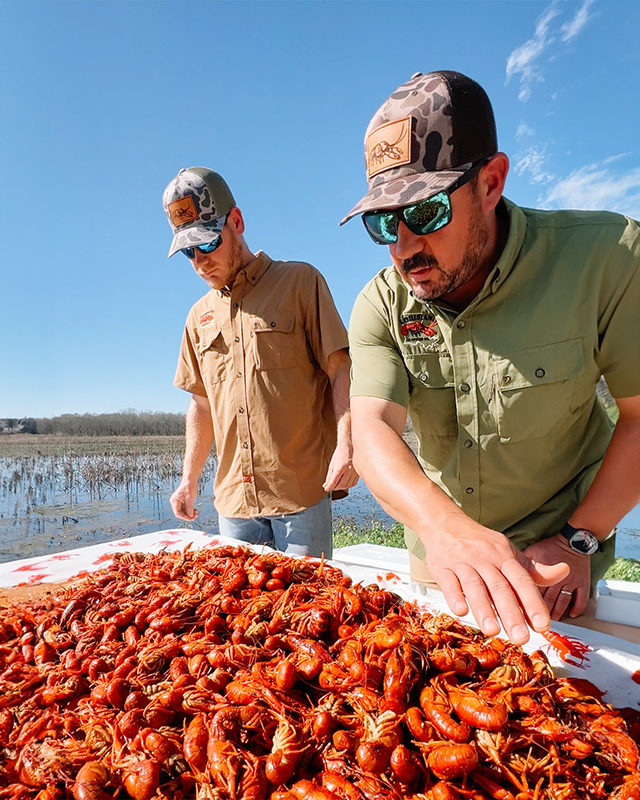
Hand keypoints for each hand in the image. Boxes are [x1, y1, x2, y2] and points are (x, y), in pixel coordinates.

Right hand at [170, 481, 198, 520]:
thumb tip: (190, 516)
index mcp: (174, 501)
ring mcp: (179, 502)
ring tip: (196, 513)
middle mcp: (176, 503)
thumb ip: (189, 507)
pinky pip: (186, 509)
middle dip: (188, 516)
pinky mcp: (183, 502)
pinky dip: (191, 511)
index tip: (191, 518)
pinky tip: (195, 511)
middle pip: (180, 513)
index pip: (177, 513)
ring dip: (190, 514)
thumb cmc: (189, 487)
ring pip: (184, 512)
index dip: (184, 517)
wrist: (190, 480)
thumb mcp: (190, 498)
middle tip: (195, 517)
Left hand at [322, 444, 358, 491]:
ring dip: (341, 487)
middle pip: (340, 486)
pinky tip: (344, 483)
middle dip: (334, 488)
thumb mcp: (332, 464)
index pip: (333, 482)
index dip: (329, 487)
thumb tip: (326, 486)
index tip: (326, 488)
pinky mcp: (358, 473)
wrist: (350, 445)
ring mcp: (354, 472)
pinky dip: (348, 485)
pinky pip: (353, 483)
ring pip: (347, 486)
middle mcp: (348, 470)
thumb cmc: (341, 453)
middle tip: (331, 486)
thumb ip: (329, 476)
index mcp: (340, 467)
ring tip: (337, 484)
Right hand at [422, 522, 570, 644]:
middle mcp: (485, 559)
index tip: (543, 626)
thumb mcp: (510, 553)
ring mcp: (462, 562)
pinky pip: (448, 582)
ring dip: (483, 609)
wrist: (446, 523)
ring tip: (492, 631)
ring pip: (474, 586)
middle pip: (499, 587)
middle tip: (521, 638)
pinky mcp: (442, 567)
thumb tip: (564, 571)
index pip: (522, 580)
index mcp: (504, 557)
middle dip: (511, 613)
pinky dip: (454, 596)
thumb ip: (535, 570)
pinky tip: (461, 611)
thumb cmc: (482, 544)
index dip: (533, 603)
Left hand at [523, 535, 590, 620]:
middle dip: (542, 612)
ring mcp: (571, 582)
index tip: (523, 611)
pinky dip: (576, 608)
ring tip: (551, 621)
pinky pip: (581, 599)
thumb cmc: (551, 547)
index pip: (535, 590)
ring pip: (563, 601)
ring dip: (557, 612)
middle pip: (549, 599)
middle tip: (537, 622)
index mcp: (545, 572)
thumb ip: (523, 563)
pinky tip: (571, 614)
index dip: (529, 601)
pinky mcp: (582, 583)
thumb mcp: (532, 552)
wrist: (573, 541)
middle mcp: (558, 578)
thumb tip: (510, 573)